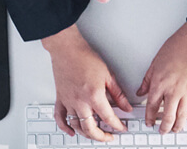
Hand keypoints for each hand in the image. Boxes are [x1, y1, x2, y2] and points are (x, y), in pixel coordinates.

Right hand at [43, 26, 134, 141]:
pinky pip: (59, 118)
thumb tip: (127, 107)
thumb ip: (118, 94)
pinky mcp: (60, 99)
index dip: (118, 126)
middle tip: (110, 137)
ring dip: (86, 134)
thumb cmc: (86, 58)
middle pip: (90, 128)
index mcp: (94, 95)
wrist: (67, 49)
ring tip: (95, 135)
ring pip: (76, 125)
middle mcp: (80, 101)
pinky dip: (65, 127)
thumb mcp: (109, 75)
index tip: (122, 128)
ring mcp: (68, 101)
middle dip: (102, 136)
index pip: (108, 118)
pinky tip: (72, 132)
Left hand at [137, 24, 186, 132]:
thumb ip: (147, 81)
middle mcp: (173, 90)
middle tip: (163, 131)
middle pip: (167, 116)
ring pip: (183, 115)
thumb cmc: (175, 48)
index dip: (149, 118)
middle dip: (164, 127)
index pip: (151, 107)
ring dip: (179, 125)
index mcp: (160, 84)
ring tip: (176, 129)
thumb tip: (141, 92)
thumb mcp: (154, 64)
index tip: (149, 122)